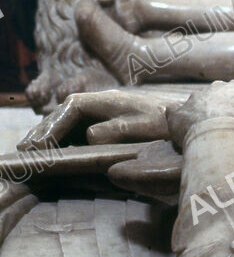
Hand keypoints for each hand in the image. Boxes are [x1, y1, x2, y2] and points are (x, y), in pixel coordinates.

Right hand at [18, 90, 170, 149]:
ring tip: (31, 154)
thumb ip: (120, 129)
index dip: (52, 126)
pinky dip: (65, 143)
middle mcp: (99, 105)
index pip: (70, 109)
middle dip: (43, 132)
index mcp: (105, 100)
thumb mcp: (146, 126)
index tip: (40, 143)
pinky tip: (55, 156)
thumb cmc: (167, 124)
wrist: (186, 123)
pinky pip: (79, 134)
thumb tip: (91, 136)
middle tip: (24, 150)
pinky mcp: (106, 128)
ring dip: (50, 138)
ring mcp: (102, 116)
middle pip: (63, 115)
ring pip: (68, 125)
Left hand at [166, 80, 233, 145]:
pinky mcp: (179, 113)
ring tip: (207, 136)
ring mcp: (195, 98)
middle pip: (218, 97)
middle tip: (225, 130)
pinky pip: (174, 114)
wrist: (225, 131)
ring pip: (197, 105)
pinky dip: (178, 121)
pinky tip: (181, 131)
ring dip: (200, 117)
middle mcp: (216, 87)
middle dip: (220, 110)